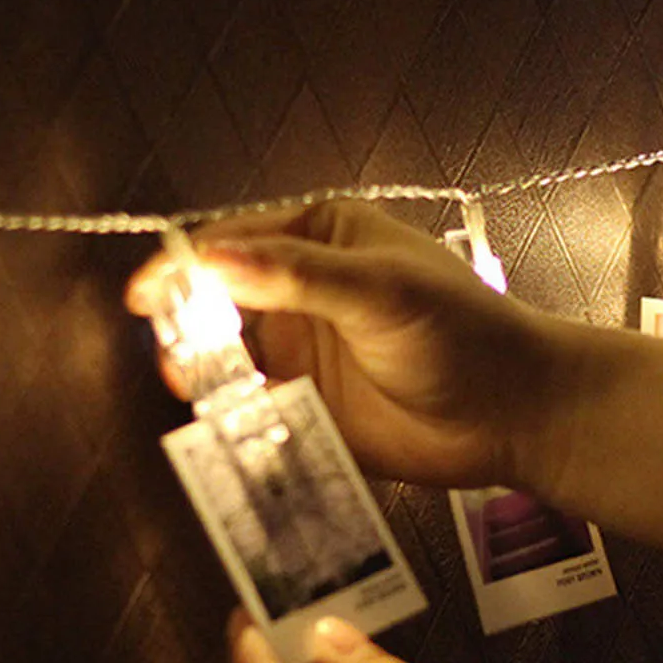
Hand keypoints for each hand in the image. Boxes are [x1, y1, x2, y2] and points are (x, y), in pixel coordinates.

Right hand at [126, 201, 575, 495]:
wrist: (515, 413)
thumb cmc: (461, 333)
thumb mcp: (379, 290)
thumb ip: (294, 276)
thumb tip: (210, 260)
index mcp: (322, 238)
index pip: (234, 241)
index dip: (184, 267)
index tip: (147, 298)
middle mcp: (303, 290)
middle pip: (218, 300)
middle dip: (187, 323)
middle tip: (176, 355)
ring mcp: (304, 351)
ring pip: (226, 358)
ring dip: (202, 372)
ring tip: (196, 389)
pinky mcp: (308, 409)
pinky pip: (249, 410)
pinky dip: (227, 416)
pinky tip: (223, 425)